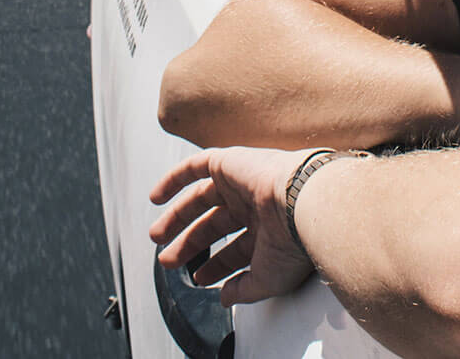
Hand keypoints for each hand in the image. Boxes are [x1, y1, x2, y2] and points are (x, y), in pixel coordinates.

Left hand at [149, 146, 318, 306]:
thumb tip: (225, 298)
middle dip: (190, 244)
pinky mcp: (230, 162)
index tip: (198, 278)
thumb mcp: (267, 279)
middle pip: (214, 225)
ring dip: (177, 218)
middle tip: (167, 260)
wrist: (304, 202)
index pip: (237, 249)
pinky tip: (155, 197)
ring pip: (202, 198)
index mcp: (271, 230)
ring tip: (156, 236)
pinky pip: (196, 165)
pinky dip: (174, 179)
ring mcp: (243, 182)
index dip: (216, 266)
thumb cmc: (294, 240)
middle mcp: (256, 204)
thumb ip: (244, 289)